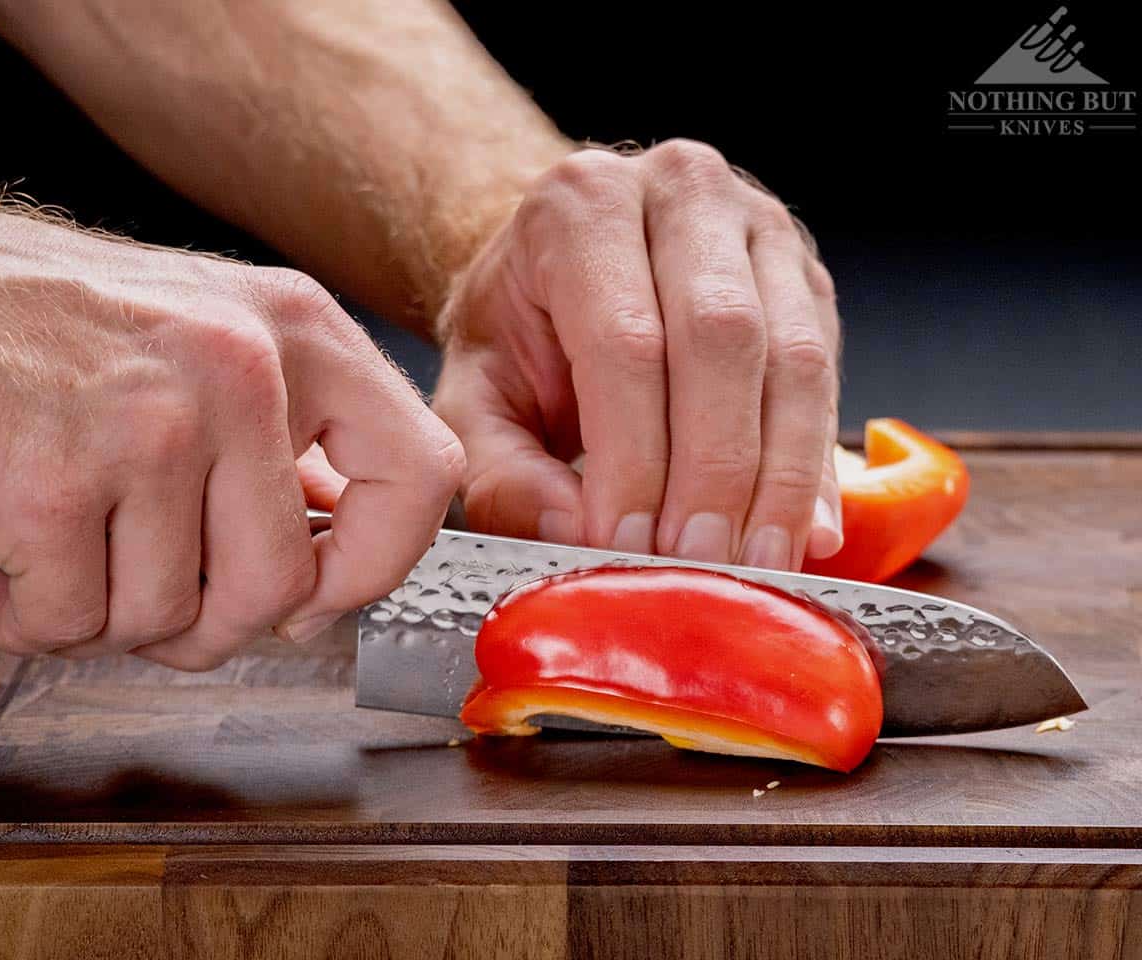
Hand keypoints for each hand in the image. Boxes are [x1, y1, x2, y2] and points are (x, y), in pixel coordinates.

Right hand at [0, 203, 462, 667]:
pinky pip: (73, 624)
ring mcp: (147, 427)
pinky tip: (4, 572)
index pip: (424, 476)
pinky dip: (32, 621)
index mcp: (302, 332)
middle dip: (215, 624)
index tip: (322, 589)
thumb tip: (344, 555)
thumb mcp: (217, 343)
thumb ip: (295, 442)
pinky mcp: (48, 485)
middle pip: (281, 586)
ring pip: (169, 618)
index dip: (379, 562)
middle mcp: (240, 370)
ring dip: (110, 617)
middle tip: (162, 596)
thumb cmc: (66, 331)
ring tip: (69, 555)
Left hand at [433, 140, 841, 569]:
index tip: (627, 545)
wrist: (563, 263)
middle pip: (723, 339)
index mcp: (584, 205)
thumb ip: (501, 471)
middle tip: (699, 563)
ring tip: (756, 561)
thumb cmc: (518, 329)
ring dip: (781, 476)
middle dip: (715, 470)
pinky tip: (804, 530)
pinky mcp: (805, 278)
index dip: (633, 459)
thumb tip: (573, 535)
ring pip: (795, 358)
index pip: (624, 341)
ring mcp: (758, 228)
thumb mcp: (474, 398)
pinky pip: (828, 375)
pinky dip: (816, 465)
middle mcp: (683, 192)